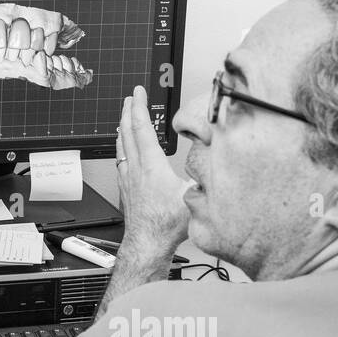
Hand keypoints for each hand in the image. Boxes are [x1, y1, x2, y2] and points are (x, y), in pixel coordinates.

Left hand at [116, 85, 192, 248]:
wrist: (148, 243)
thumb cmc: (167, 225)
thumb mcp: (194, 194)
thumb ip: (204, 173)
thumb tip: (217, 158)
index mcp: (151, 165)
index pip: (142, 128)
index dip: (139, 107)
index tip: (137, 93)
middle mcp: (136, 168)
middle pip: (128, 132)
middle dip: (127, 111)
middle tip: (129, 98)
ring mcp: (128, 179)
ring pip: (121, 146)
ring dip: (122, 128)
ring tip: (123, 119)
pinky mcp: (126, 189)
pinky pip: (120, 161)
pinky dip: (121, 148)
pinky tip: (122, 151)